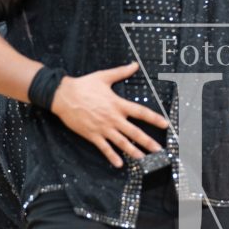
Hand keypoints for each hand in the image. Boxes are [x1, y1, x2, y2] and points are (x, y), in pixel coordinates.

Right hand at [51, 62, 168, 167]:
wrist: (63, 96)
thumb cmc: (84, 85)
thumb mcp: (104, 76)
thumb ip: (121, 72)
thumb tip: (135, 64)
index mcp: (117, 104)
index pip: (140, 112)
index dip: (154, 118)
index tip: (165, 124)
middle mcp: (113, 118)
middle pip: (134, 132)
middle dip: (147, 141)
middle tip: (159, 150)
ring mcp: (102, 128)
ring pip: (121, 142)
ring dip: (133, 151)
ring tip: (143, 159)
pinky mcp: (92, 135)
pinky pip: (104, 148)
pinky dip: (112, 156)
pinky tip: (119, 164)